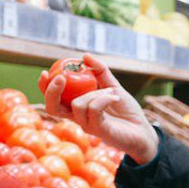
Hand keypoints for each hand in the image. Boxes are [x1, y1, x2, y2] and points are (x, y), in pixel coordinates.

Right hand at [41, 54, 159, 164]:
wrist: (144, 131)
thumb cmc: (126, 112)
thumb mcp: (113, 87)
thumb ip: (100, 72)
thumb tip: (84, 55)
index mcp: (78, 107)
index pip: (53, 100)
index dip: (44, 88)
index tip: (45, 72)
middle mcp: (78, 118)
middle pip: (52, 108)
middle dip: (52, 91)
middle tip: (61, 77)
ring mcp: (87, 125)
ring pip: (78, 104)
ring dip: (95, 92)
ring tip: (111, 93)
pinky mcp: (99, 131)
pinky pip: (94, 109)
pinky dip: (103, 98)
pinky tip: (114, 97)